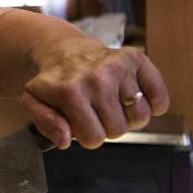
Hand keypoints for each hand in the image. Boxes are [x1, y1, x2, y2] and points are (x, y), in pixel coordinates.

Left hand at [21, 37, 169, 148]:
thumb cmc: (51, 82)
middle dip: (107, 128)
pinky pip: (158, 96)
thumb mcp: (33, 102)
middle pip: (118, 130)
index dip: (88, 136)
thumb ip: (45, 124)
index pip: (94, 138)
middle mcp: (96, 78)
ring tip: (112, 105)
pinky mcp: (135, 58)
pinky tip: (136, 100)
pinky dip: (155, 104)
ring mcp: (118, 66)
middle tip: (96, 113)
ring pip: (140, 117)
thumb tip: (64, 140)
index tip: (81, 124)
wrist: (62, 51)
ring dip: (128, 118)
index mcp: (69, 92)